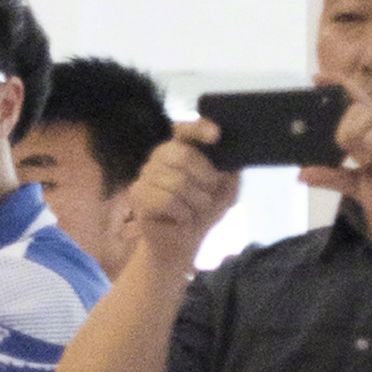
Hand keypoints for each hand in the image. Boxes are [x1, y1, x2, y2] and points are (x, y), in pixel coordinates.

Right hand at [126, 120, 240, 271]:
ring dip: (195, 202)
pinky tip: (180, 218)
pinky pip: (166, 200)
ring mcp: (145, 175)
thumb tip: (234, 152)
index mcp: (179, 149)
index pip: (185, 130)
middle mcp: (159, 157)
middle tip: (208, 195)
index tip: (216, 136)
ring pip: (177, 182)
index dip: (199, 129)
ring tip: (193, 210)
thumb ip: (230, 168)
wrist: (182, 242)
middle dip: (205, 179)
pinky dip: (181, 213)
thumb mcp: (226, 189)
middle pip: (183, 155)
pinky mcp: (138, 195)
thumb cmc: (203, 211)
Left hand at [298, 78, 371, 241]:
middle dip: (342, 129)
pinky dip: (371, 143)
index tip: (315, 78)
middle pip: (356, 108)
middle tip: (346, 153)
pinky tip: (371, 159)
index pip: (357, 103)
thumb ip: (332, 177)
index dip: (338, 87)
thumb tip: (302, 173)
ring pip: (368, 115)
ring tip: (362, 160)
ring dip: (354, 136)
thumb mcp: (357, 187)